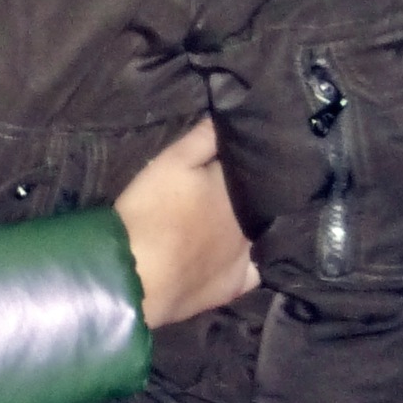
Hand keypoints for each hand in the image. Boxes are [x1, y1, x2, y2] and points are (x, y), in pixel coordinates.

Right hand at [114, 116, 259, 329]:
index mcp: (235, 188)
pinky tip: (249, 255)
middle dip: (258, 190)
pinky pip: (257, 269)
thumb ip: (204, 139)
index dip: (249, 159)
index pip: (252, 167)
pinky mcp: (237, 284)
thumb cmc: (151, 211)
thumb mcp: (171, 162)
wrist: (138, 275)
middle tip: (246, 182)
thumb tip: (235, 117)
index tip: (251, 150)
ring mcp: (246, 255)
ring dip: (261, 222)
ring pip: (264, 232)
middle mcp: (250, 220)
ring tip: (249, 216)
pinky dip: (257, 259)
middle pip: (261, 200)